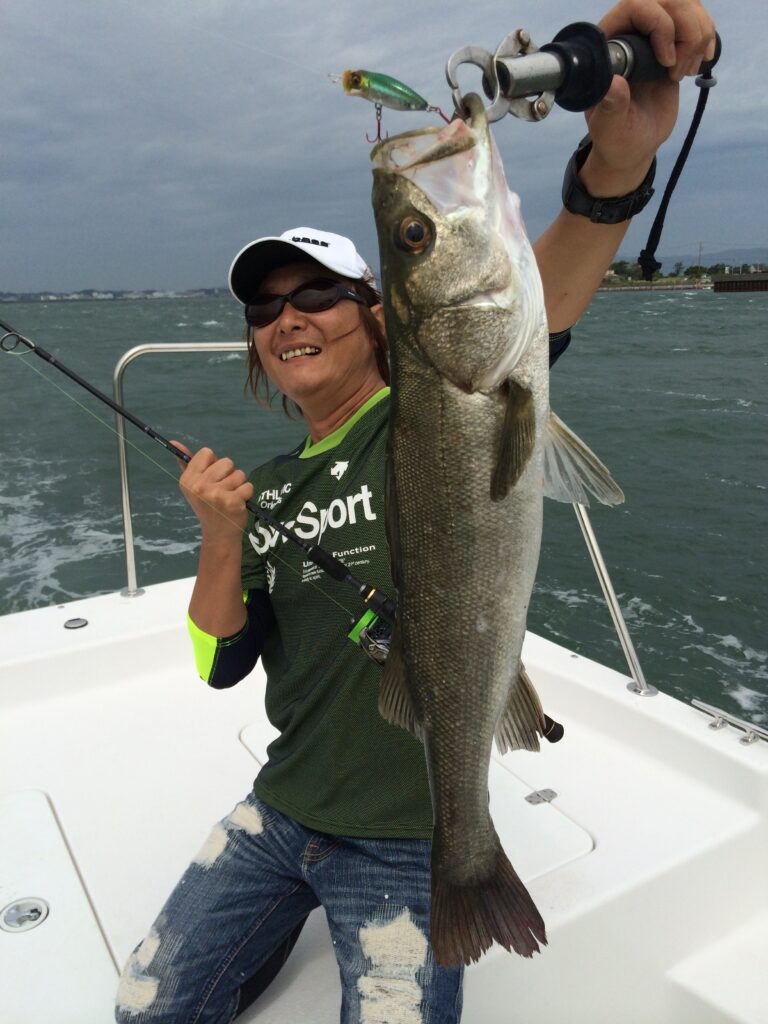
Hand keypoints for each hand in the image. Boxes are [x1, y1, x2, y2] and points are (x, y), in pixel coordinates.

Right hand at [173, 441, 252, 542]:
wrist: (218, 534)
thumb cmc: (207, 505)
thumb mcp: (192, 486)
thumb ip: (186, 463)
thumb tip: (174, 442)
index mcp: (188, 480)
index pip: (207, 453)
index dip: (213, 464)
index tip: (211, 478)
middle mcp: (200, 487)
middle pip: (226, 462)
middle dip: (228, 474)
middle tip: (222, 489)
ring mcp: (217, 495)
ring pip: (239, 474)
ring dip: (238, 484)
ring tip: (229, 497)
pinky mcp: (233, 502)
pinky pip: (248, 486)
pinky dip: (246, 493)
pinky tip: (237, 503)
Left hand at [580, 0, 716, 195]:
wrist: (634, 143)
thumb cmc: (615, 136)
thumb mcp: (609, 126)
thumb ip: (611, 106)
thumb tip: (613, 83)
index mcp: (607, 45)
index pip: (637, 5)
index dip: (659, 24)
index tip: (666, 62)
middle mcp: (630, 31)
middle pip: (670, 0)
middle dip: (686, 32)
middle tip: (678, 73)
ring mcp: (653, 34)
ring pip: (688, 5)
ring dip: (697, 37)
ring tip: (683, 73)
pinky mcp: (673, 42)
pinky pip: (698, 19)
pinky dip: (706, 38)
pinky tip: (699, 63)